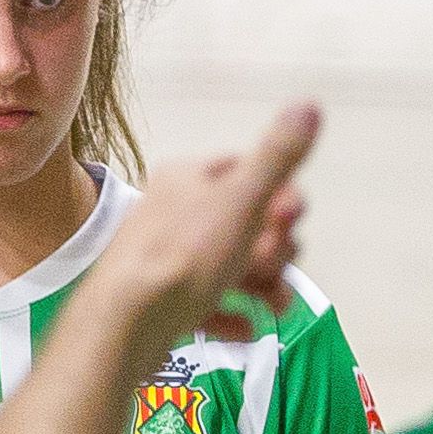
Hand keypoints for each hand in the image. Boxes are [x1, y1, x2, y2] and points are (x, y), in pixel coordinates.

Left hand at [81, 104, 319, 372]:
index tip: (291, 220)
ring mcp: (167, 258)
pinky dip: (233, 315)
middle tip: (273, 265)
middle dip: (275, 248)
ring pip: (233, 265)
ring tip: (275, 305)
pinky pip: (210, 304)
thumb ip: (277, 157)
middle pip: (246, 223)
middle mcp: (174, 212)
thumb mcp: (241, 199)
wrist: (124, 324)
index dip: (281, 197)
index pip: (248, 172)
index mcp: (188, 178)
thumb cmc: (185, 256)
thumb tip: (308, 104)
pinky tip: (245, 329)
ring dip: (265, 285)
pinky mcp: (161, 302)